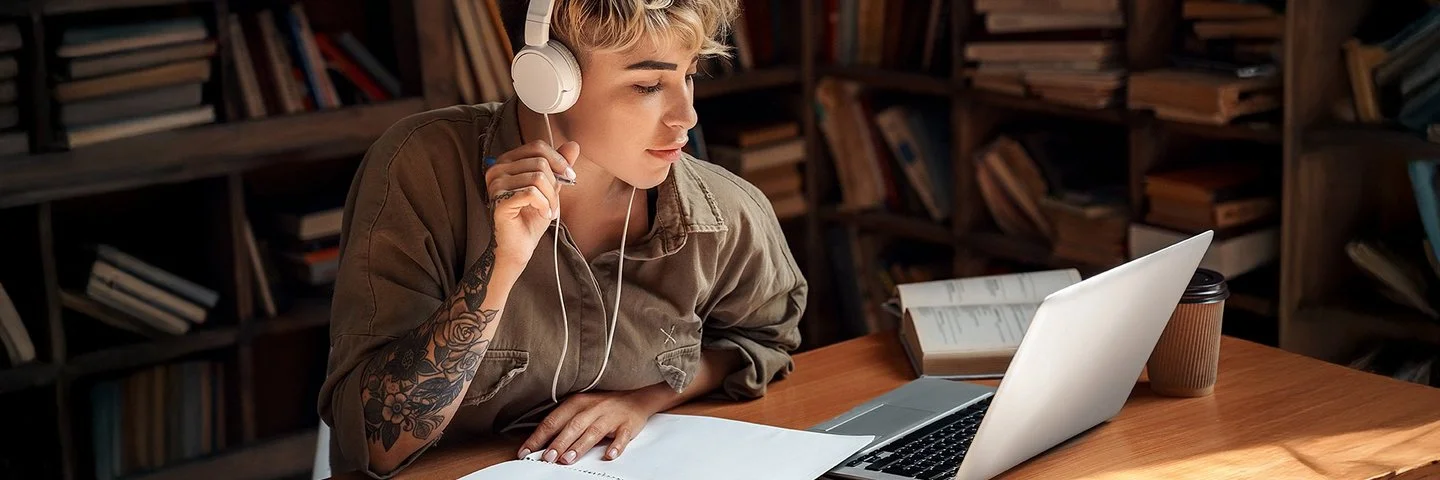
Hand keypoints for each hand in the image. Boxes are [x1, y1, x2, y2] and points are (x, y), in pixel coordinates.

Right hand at [484, 140, 578, 266]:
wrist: (520, 245)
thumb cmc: (531, 217)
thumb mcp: (550, 187)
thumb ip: (558, 166)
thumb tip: (573, 144)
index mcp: (507, 161)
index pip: (537, 147)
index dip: (558, 160)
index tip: (569, 176)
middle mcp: (497, 169)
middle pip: (540, 163)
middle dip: (555, 185)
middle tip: (553, 203)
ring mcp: (495, 185)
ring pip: (538, 178)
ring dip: (551, 198)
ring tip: (548, 210)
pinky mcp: (499, 201)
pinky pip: (531, 193)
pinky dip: (544, 205)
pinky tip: (543, 214)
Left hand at [517, 390, 660, 464]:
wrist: (636, 398)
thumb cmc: (604, 406)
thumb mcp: (581, 409)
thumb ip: (563, 424)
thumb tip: (541, 444)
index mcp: (577, 403)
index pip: (553, 421)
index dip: (538, 437)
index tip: (526, 451)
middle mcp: (592, 408)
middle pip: (572, 426)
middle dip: (559, 443)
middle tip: (547, 457)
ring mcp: (610, 416)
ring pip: (593, 431)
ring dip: (580, 445)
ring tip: (568, 458)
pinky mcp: (627, 424)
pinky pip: (622, 436)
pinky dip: (616, 445)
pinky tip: (609, 454)